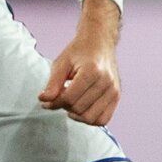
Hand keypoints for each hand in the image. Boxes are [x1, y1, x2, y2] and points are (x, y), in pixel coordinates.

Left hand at [38, 0, 121, 124]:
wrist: (99, 42)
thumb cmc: (78, 51)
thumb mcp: (61, 63)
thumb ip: (52, 83)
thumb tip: (43, 100)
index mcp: (91, 71)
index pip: (69, 98)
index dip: (53, 102)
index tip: (45, 101)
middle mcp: (106, 83)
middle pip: (79, 108)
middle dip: (63, 107)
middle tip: (57, 99)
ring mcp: (114, 91)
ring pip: (91, 118)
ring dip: (76, 115)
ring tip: (69, 104)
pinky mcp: (117, 97)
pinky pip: (103, 119)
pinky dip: (89, 119)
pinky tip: (80, 110)